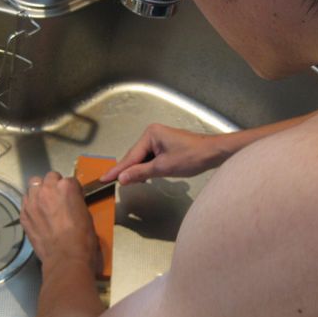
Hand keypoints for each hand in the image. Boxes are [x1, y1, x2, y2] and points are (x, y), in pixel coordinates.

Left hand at [20, 172, 100, 273]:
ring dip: (40, 191)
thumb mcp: (86, 214)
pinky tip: (38, 214)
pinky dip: (31, 204)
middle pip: (50, 177)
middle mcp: (47, 189)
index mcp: (67, 187)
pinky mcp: (24, 214)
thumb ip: (76, 201)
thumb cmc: (82, 238)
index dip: (72, 190)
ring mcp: (33, 201)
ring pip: (33, 185)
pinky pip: (25, 201)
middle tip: (59, 198)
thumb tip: (71, 201)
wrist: (66, 257)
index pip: (70, 180)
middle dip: (54, 185)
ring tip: (45, 203)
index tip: (73, 198)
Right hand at [100, 124, 223, 184]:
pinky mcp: (167, 145)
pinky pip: (151, 157)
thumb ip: (140, 173)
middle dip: (128, 170)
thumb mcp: (163, 168)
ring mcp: (160, 139)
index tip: (103, 179)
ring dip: (139, 170)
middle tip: (112, 183)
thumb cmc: (191, 157)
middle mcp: (153, 133)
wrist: (214, 153)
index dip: (117, 170)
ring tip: (131, 182)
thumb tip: (121, 179)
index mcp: (150, 134)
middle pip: (135, 156)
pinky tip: (146, 177)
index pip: (130, 156)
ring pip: (143, 158)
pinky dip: (148, 168)